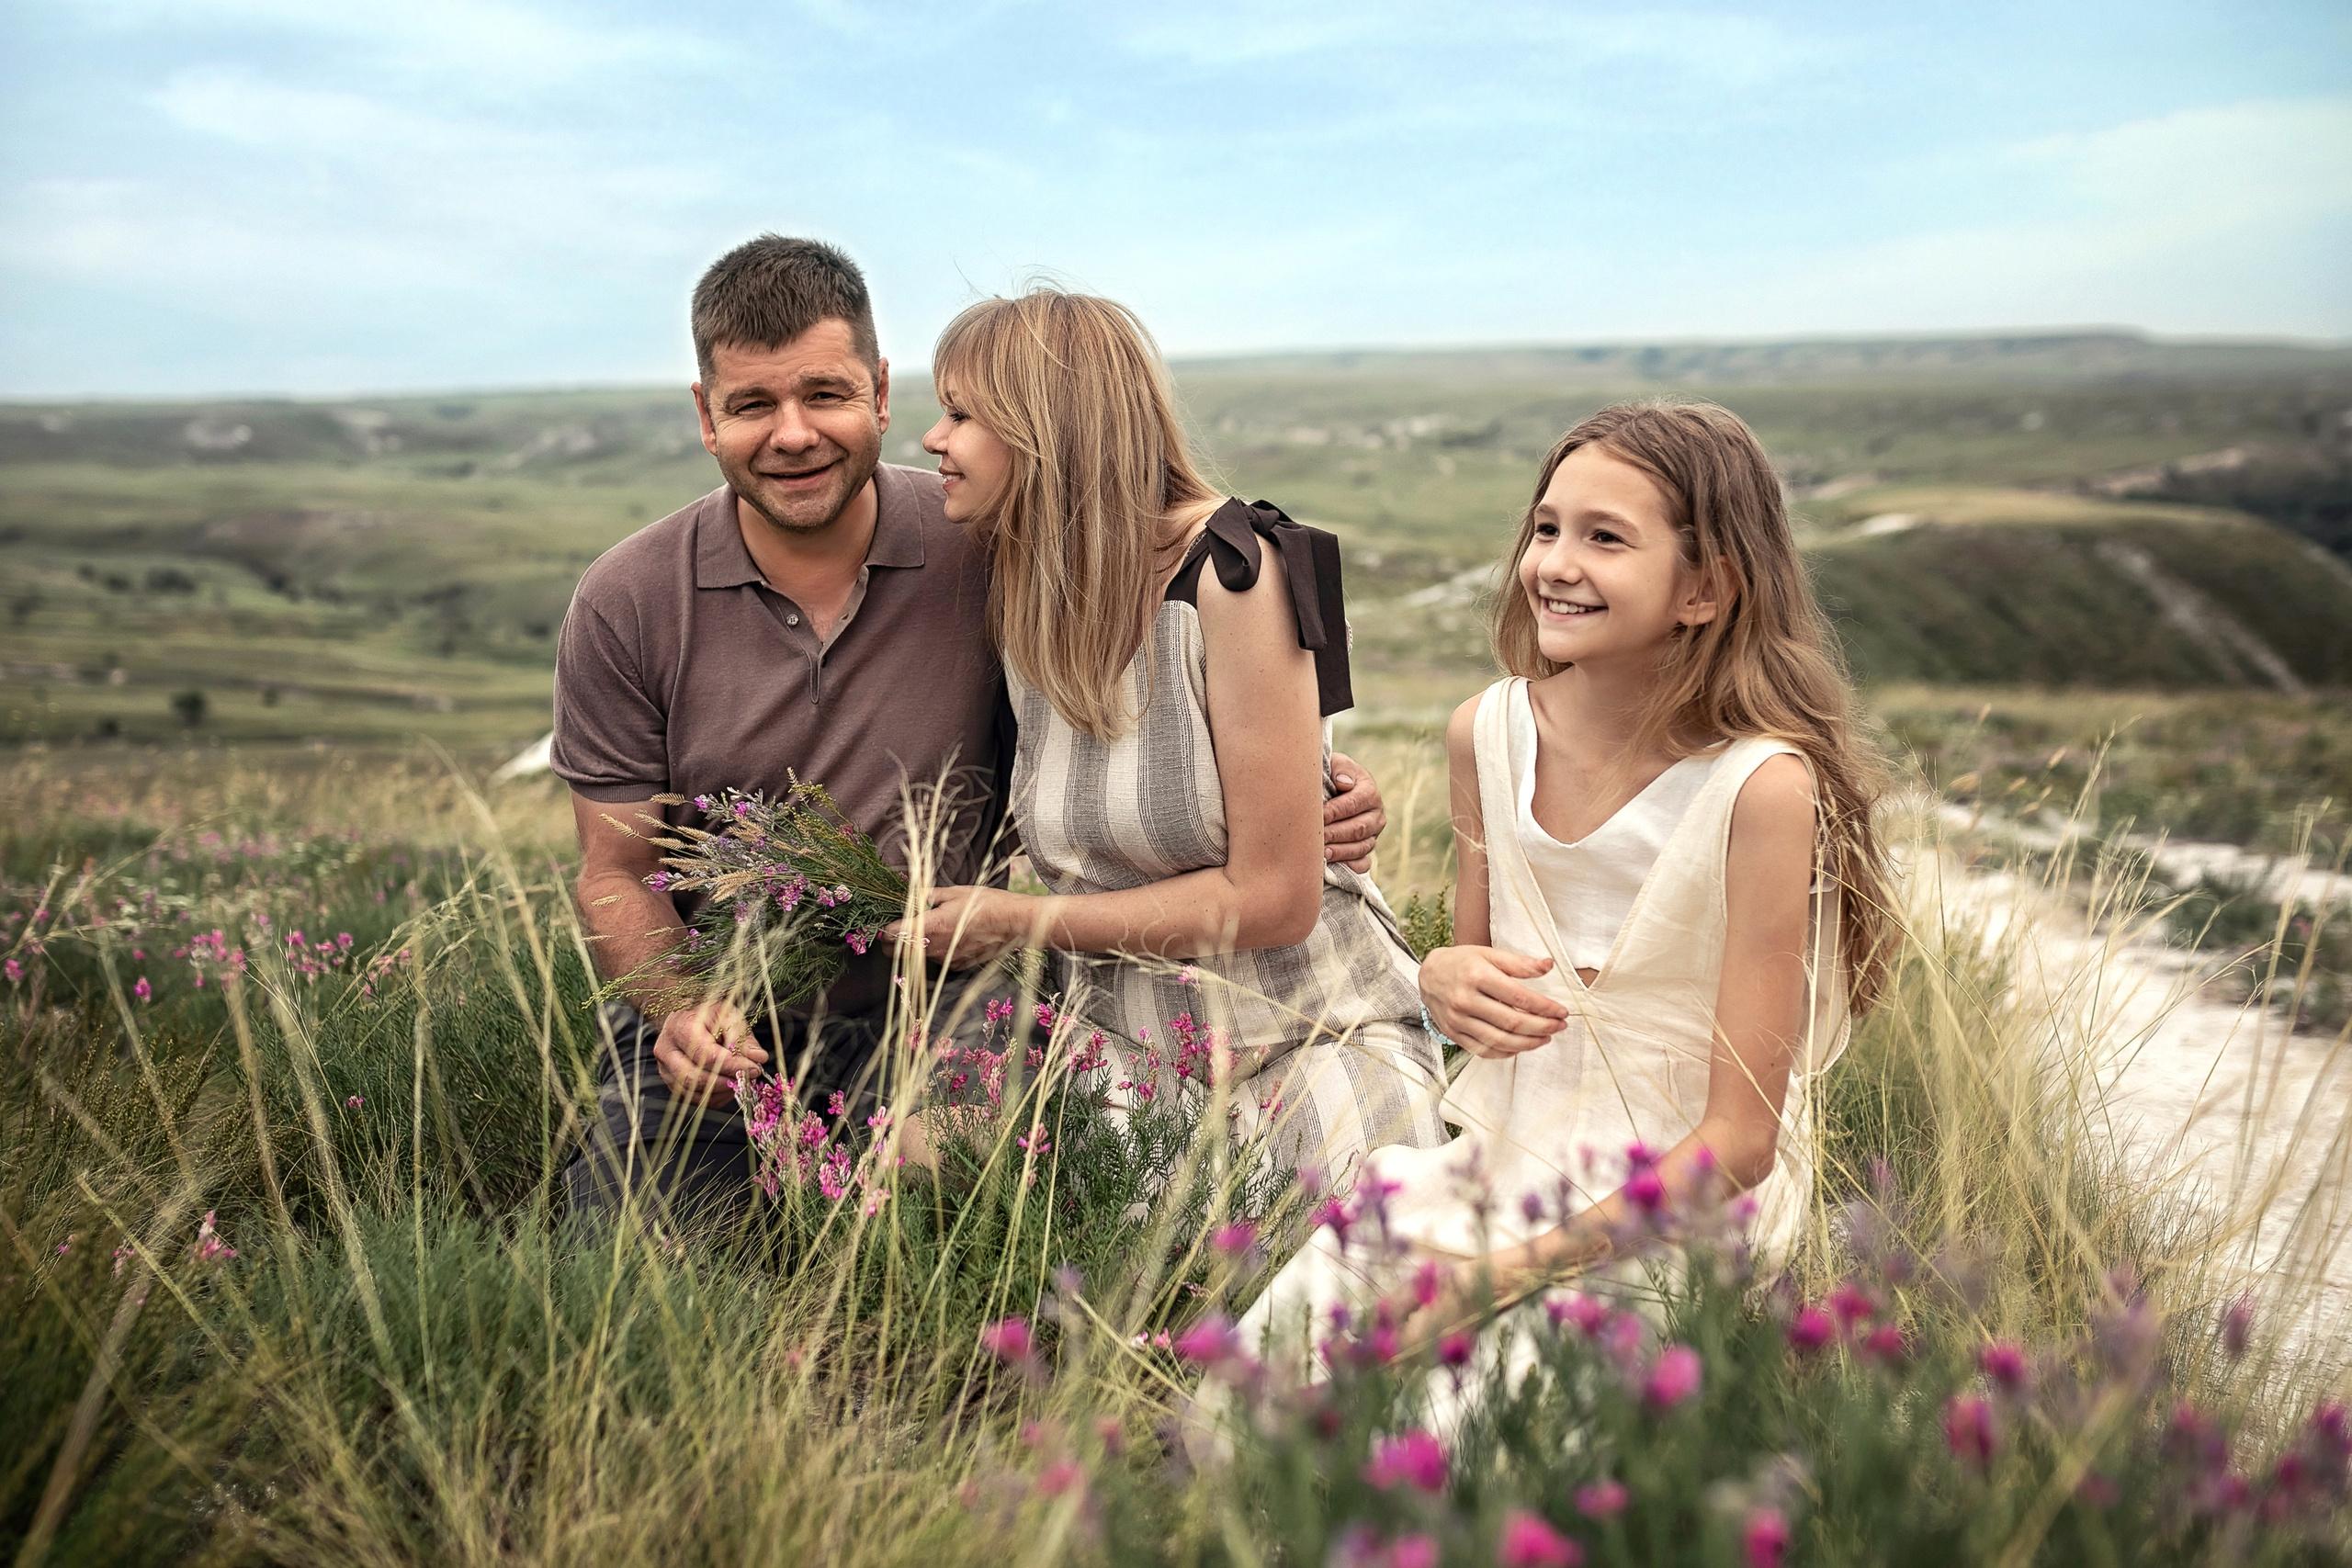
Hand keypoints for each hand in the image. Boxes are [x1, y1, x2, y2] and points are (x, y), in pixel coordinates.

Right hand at [652, 997, 767, 1101]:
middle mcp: (667, 1050)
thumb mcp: (728, 1015)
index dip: (732, 1065)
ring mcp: (665, 1069)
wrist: (685, 1017)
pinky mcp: (670, 1082)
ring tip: (740, 1081)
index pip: (705, 1055)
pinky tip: (729, 1087)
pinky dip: (715, 1097)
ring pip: (693, 1093)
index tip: (754, 1068)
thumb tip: (758, 1058)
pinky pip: (694, 1098)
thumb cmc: (708, 1015)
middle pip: (694, 1078)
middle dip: (726, 1082)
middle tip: (749, 1078)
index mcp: (680, 1027)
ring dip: (722, 1092)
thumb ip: (742, 1037)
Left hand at [881, 885, 1034, 970]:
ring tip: (929, 930)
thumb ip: (928, 896)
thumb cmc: (986, 904)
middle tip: (898, 928)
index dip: (882, 930)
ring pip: (917, 957)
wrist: (1014, 923)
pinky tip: (949, 938)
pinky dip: (937, 951)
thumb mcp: (954, 892)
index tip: (882, 924)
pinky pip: (938, 960)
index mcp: (928, 927)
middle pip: (897, 953)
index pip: (891, 935)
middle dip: (892, 943)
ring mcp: (945, 960)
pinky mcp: (957, 966)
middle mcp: (933, 948)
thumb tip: (913, 895)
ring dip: (915, 947)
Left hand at [1323, 751, 1384, 871]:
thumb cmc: (1332, 776)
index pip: (1353, 804)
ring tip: (1321, 854)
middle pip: (1358, 828)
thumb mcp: (1336, 764)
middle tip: (1315, 837)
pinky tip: (1333, 867)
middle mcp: (1376, 815)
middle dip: (1335, 834)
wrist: (1336, 789)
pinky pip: (1363, 864)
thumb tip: (1343, 783)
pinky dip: (1349, 866)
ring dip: (1340, 852)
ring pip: (1360, 847)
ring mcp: (1373, 835)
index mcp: (1370, 792)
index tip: (1318, 816)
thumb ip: (1340, 768)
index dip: (1334, 811)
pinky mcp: (1366, 851)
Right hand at [1419, 945, 1569, 1057]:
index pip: (1519, 998)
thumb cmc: (1462, 962)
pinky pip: (1484, 1050)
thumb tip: (1549, 966)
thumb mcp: (1489, 955)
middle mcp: (1465, 1000)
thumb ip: (1519, 963)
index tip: (1562, 1011)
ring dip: (1528, 1043)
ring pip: (1499, 1040)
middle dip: (1542, 1027)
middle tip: (1559, 1026)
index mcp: (1476, 976)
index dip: (1545, 1008)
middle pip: (1512, 1022)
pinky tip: (1521, 1047)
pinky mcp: (1454, 1034)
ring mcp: (1458, 1020)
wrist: (1428, 975)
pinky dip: (1506, 1052)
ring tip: (1545, 1038)